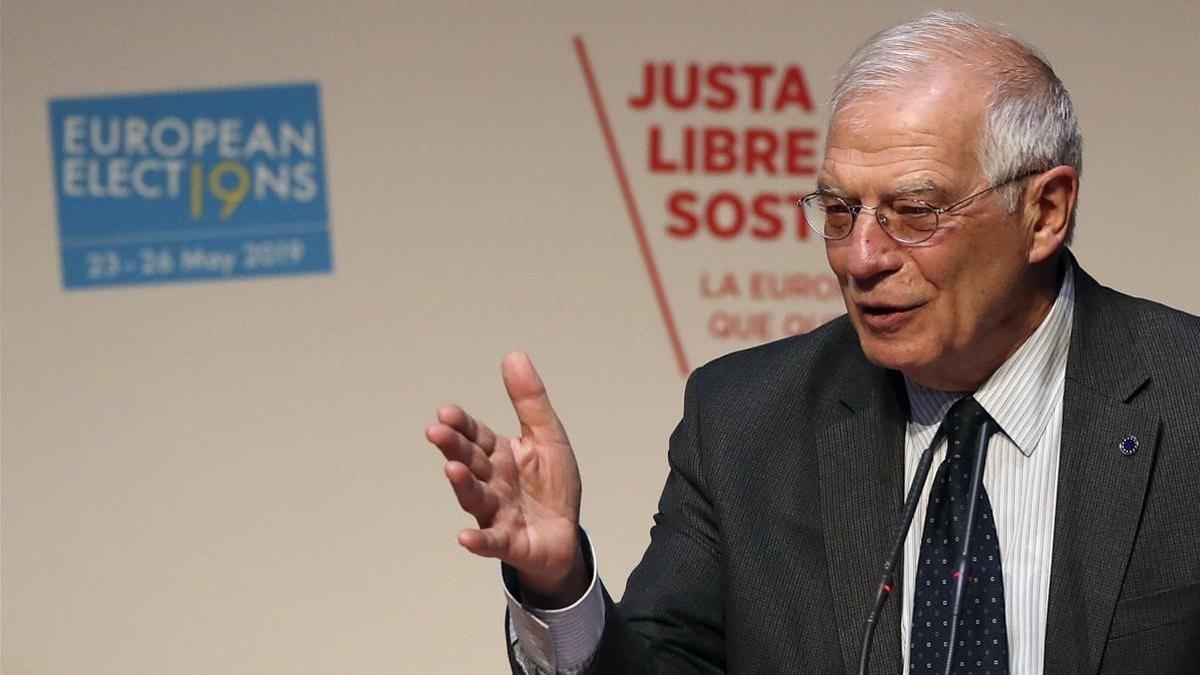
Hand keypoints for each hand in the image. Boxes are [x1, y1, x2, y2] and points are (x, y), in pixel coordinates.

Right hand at [426, 351, 587, 605]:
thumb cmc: (550, 486)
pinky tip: (465, 537)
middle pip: (470, 462)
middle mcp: (492, 483)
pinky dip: (479, 540)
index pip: (475, 436)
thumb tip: (513, 354)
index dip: (461, 425)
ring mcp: (497, 514)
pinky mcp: (510, 543)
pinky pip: (492, 541)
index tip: (446, 412)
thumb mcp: (547, 437)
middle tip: (436, 432)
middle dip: (454, 447)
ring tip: (451, 469)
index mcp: (499, 456)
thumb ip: (529, 401)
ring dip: (463, 484)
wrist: (565, 536)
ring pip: (477, 498)